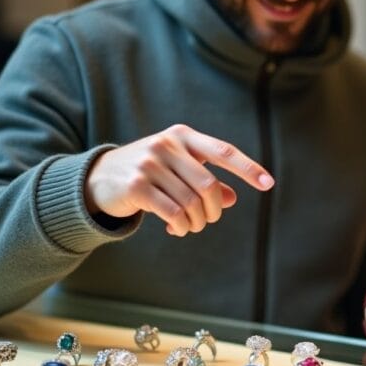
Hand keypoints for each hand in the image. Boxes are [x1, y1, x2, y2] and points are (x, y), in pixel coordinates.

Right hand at [84, 124, 273, 235]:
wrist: (96, 179)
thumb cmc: (147, 174)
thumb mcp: (177, 170)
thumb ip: (205, 181)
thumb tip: (231, 199)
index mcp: (182, 136)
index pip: (224, 151)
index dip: (248, 168)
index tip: (269, 184)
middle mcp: (167, 145)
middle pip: (209, 185)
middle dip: (213, 210)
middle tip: (208, 221)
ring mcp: (149, 163)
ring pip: (191, 203)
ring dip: (196, 222)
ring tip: (190, 227)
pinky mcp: (135, 186)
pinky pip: (172, 213)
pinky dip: (181, 227)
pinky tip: (176, 230)